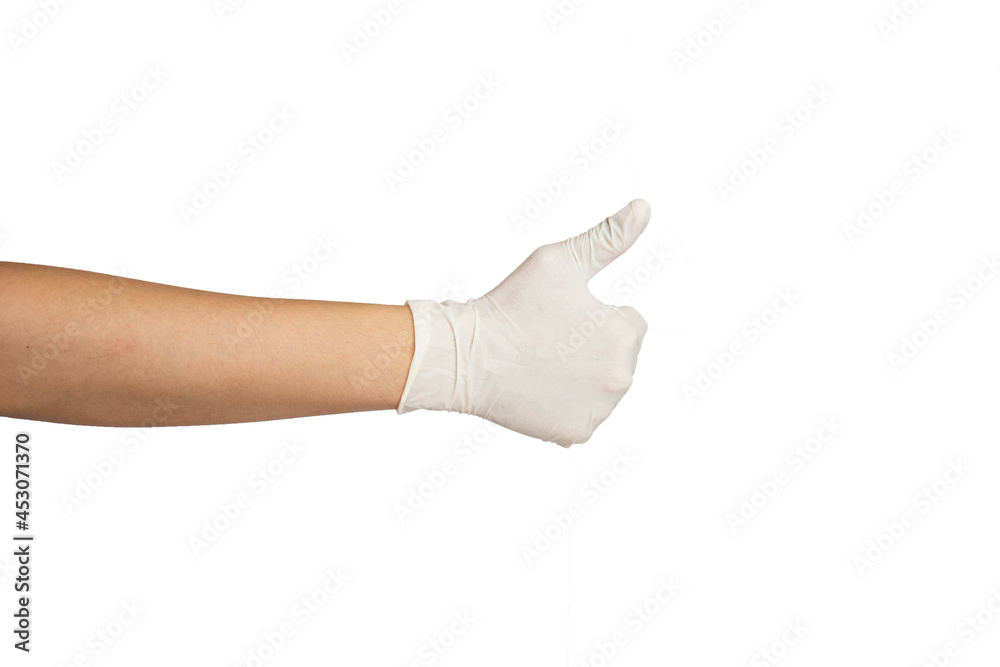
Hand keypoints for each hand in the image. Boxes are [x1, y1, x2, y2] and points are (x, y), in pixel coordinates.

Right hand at [397, 199, 651, 445]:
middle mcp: (622, 377)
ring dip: (581, 376)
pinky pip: (581, 414)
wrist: (467, 357)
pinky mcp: (577, 433)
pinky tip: (538, 389)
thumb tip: (644, 207)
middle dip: (591, 347)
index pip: (628, 321)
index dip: (592, 315)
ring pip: (600, 386)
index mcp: (625, 334)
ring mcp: (600, 411)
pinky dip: (564, 406)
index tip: (559, 317)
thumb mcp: (560, 261)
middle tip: (547, 340)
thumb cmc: (511, 305)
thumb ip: (608, 237)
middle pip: (617, 356)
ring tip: (541, 364)